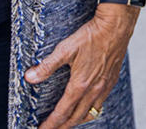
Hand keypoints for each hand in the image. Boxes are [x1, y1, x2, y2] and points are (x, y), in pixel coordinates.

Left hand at [27, 0, 140, 128]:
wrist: (116, 26)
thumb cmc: (92, 36)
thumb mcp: (65, 49)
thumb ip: (47, 66)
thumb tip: (30, 77)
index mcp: (80, 84)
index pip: (63, 112)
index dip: (51, 123)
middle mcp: (94, 90)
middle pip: (76, 118)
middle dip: (62, 127)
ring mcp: (104, 87)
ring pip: (90, 113)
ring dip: (77, 121)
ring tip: (67, 123)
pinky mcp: (111, 81)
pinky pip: (100, 104)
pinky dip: (90, 111)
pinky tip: (87, 108)